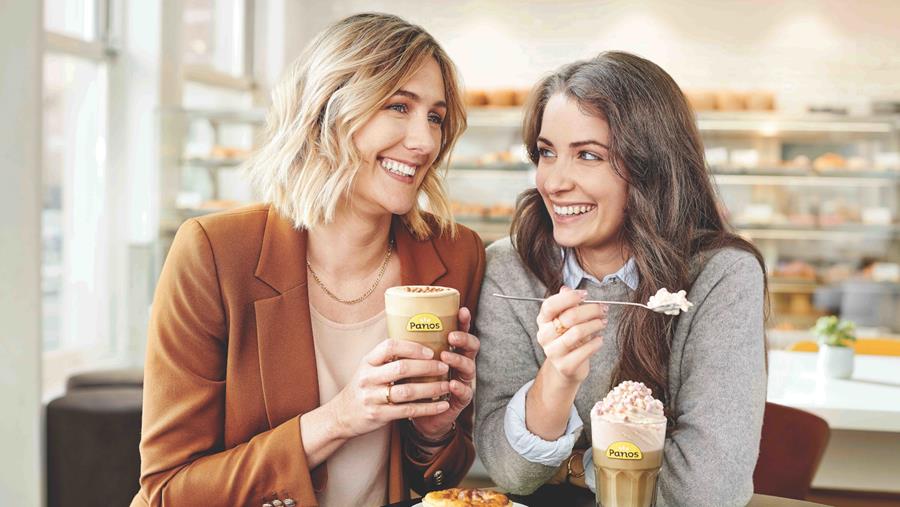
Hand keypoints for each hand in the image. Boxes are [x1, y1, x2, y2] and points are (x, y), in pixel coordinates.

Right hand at [332, 338, 451, 439]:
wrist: (342, 415)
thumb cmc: (364, 387)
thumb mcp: (369, 368)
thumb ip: (388, 358)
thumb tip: (420, 343)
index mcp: (367, 361)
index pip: (389, 346)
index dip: (412, 347)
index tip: (430, 351)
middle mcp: (368, 377)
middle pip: (401, 368)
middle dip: (427, 367)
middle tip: (444, 366)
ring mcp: (372, 397)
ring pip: (407, 391)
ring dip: (431, 388)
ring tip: (446, 385)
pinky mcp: (379, 415)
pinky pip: (408, 411)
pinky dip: (427, 407)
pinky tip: (442, 405)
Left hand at [410, 306, 478, 440]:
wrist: (419, 417)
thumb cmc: (416, 384)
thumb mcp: (413, 363)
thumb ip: (412, 347)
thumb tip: (396, 323)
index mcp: (450, 351)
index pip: (461, 332)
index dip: (464, 322)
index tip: (462, 311)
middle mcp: (460, 364)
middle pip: (471, 347)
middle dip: (464, 339)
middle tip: (451, 336)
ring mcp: (462, 381)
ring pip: (469, 368)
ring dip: (458, 360)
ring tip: (446, 356)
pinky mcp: (460, 400)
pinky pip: (465, 393)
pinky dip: (459, 387)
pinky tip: (452, 384)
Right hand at [536, 286, 607, 385]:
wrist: (567, 367)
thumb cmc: (569, 338)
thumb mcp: (567, 319)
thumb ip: (567, 305)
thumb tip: (566, 289)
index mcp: (543, 321)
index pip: (550, 305)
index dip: (569, 298)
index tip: (586, 294)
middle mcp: (544, 336)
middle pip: (568, 317)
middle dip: (590, 310)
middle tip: (603, 309)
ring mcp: (553, 352)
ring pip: (577, 333)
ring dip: (595, 325)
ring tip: (603, 322)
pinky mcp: (565, 366)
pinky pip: (584, 351)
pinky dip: (596, 343)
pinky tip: (600, 339)